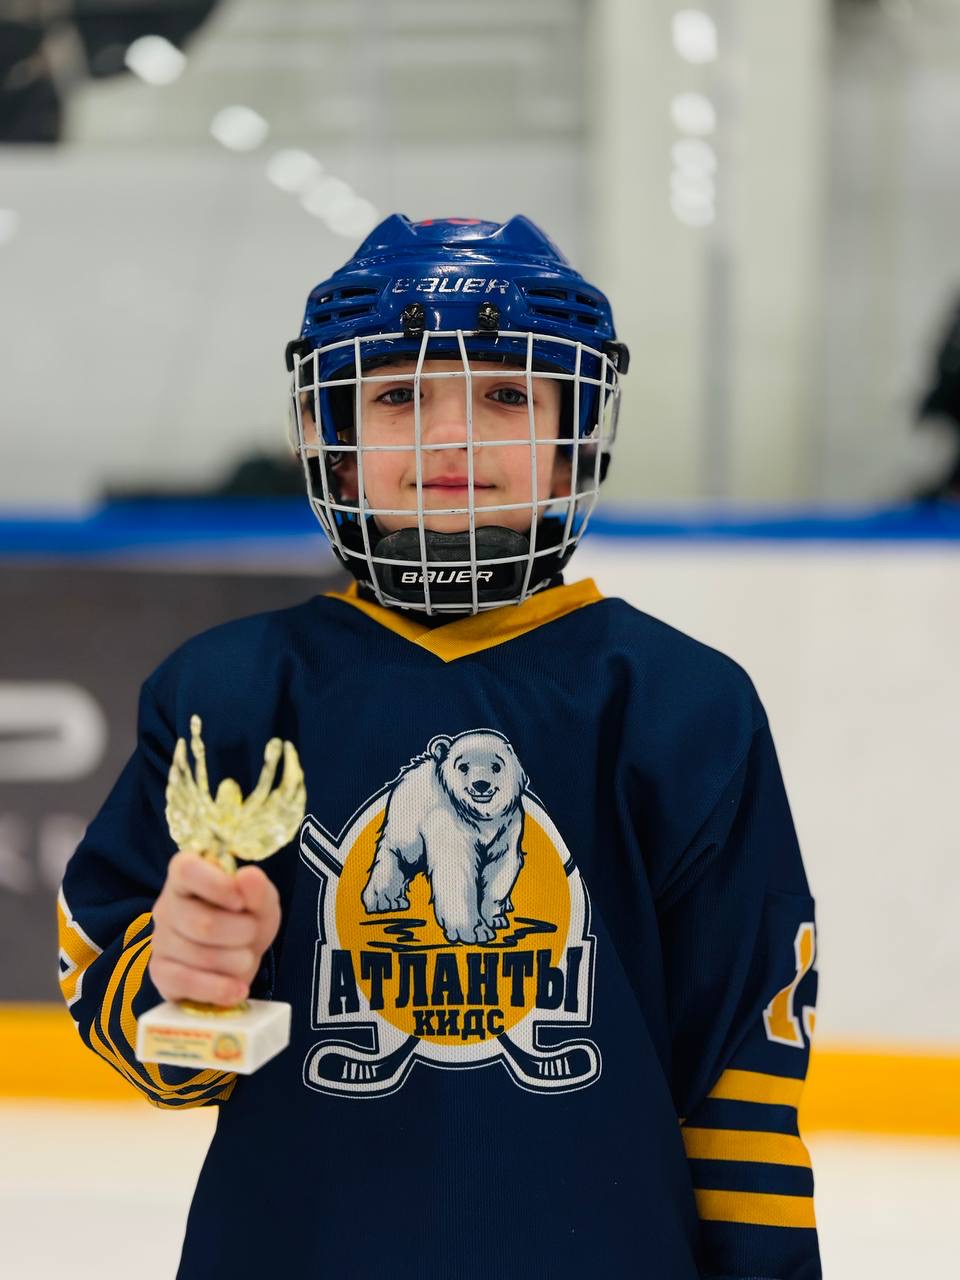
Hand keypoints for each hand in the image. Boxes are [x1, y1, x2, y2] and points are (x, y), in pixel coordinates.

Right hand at [149, 850, 280, 1005]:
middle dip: (242, 933)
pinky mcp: (160, 973)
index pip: (187, 870)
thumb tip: (248, 876)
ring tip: (244, 957)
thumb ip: (258, 890)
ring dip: (237, 961)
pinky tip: (238, 988)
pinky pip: (187, 983)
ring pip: (201, 956)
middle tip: (252, 933)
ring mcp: (159, 940)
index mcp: (185, 874)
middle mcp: (166, 905)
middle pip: (203, 923)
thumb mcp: (261, 902)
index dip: (217, 886)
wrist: (236, 956)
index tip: (241, 902)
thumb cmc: (245, 918)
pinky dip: (220, 989)